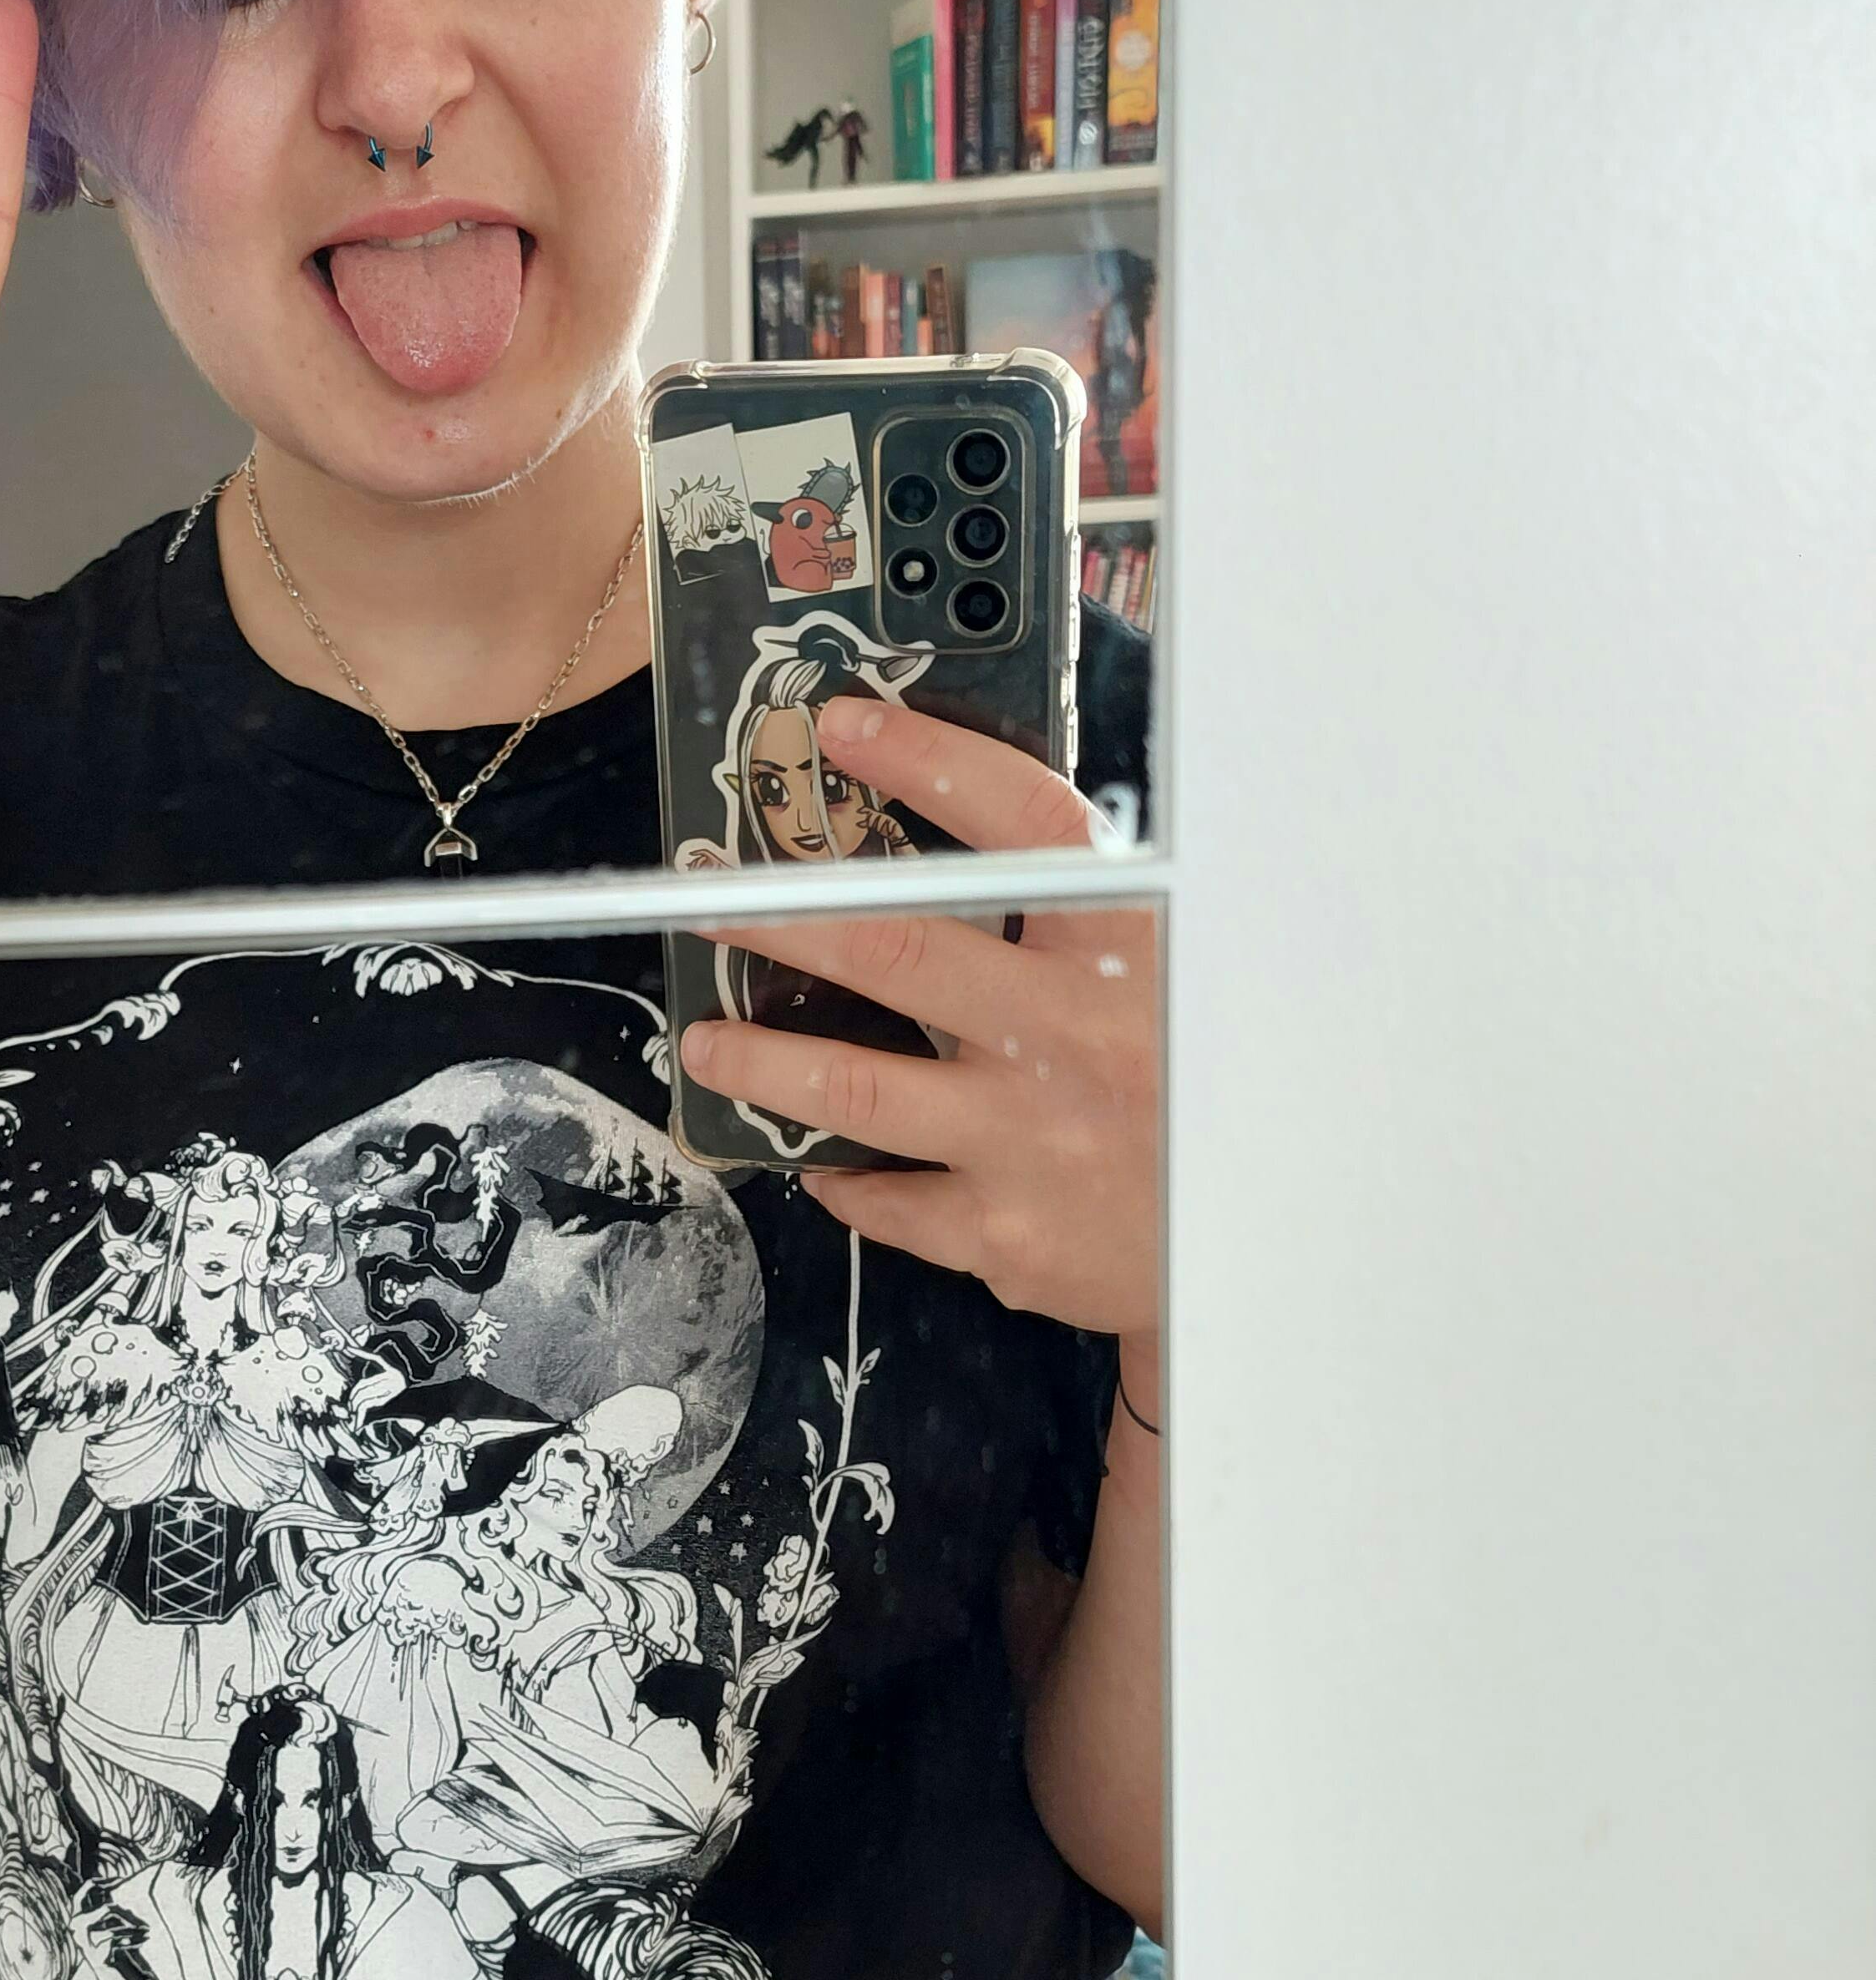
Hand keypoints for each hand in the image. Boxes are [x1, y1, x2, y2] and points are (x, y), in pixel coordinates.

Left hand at [678, 696, 1158, 1345]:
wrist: (1274, 1252)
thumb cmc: (1220, 1101)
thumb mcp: (1188, 983)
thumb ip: (1106, 921)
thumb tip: (1001, 845)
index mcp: (1129, 951)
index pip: (1021, 825)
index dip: (930, 763)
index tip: (848, 727)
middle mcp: (1071, 1035)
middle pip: (893, 950)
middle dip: (782, 919)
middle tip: (708, 901)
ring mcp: (1030, 1140)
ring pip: (854, 1087)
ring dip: (764, 1060)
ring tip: (706, 1044)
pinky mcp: (1007, 1234)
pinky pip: (891, 1203)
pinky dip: (846, 1179)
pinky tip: (822, 1163)